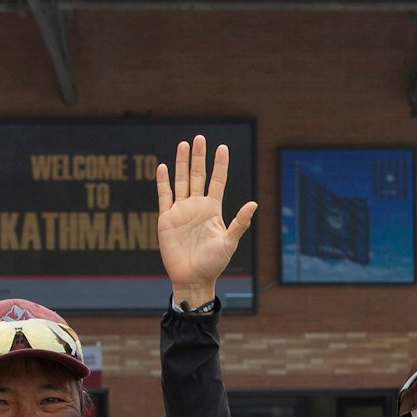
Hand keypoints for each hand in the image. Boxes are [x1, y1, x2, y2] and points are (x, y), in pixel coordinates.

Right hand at [156, 135, 257, 307]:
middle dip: (199, 157)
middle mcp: (197, 206)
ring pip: (181, 181)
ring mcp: (181, 211)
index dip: (220, 165)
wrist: (192, 277)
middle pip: (198, 176)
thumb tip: (253, 204)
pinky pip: (164, 196)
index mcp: (213, 210)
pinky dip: (163, 181)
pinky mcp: (166, 218)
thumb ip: (240, 223)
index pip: (217, 181)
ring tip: (183, 145)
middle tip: (199, 138)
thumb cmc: (213, 263)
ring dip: (182, 163)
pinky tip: (163, 167)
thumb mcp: (229, 242)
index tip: (222, 147)